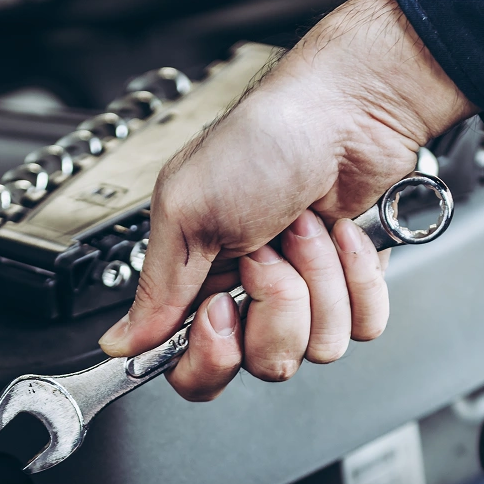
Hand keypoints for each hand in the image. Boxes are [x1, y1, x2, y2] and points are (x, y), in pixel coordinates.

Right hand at [98, 0, 475, 400]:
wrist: (346, 111)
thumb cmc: (263, 144)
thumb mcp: (188, 212)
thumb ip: (157, 291)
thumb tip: (119, 344)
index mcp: (198, 288)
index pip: (195, 372)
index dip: (211, 358)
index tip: (220, 312)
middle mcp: (250, 302)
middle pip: (264, 364)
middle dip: (274, 305)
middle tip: (266, 253)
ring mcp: (305, 300)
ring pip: (319, 348)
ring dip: (319, 278)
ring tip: (305, 227)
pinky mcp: (352, 291)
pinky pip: (363, 327)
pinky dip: (357, 275)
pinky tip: (343, 234)